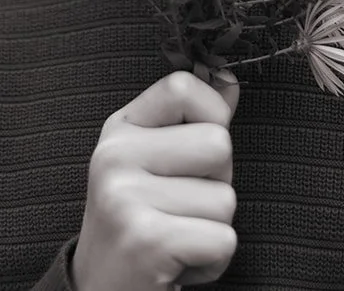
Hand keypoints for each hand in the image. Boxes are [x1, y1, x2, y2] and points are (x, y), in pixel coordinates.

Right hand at [71, 71, 240, 289]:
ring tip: (176, 238)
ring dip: (213, 229)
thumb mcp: (154, 165)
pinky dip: (212, 261)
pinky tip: (178, 264)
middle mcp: (114, 157)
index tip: (196, 153)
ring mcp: (125, 197)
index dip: (211, 114)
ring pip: (226, 199)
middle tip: (180, 209)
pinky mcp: (146, 240)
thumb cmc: (139, 226)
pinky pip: (223, 240)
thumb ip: (193, 122)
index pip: (182, 87)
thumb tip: (229, 80)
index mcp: (119, 131)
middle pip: (218, 144)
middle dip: (217, 184)